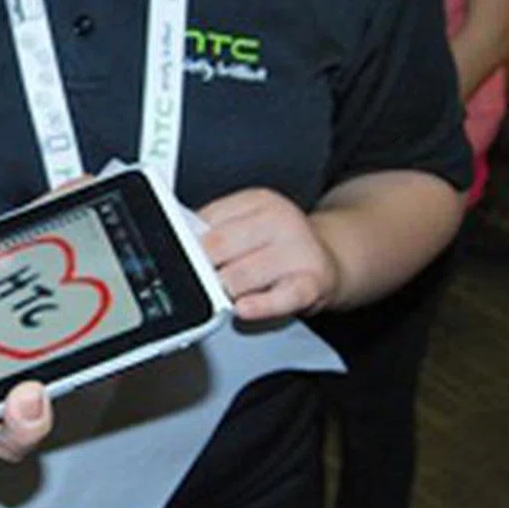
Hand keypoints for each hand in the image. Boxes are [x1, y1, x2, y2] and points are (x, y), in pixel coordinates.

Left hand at [199, 188, 339, 320]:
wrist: (328, 259)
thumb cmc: (278, 247)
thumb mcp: (249, 225)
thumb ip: (216, 230)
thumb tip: (180, 243)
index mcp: (258, 201)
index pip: (207, 219)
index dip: (189, 242)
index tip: (185, 254)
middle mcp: (281, 219)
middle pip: (218, 245)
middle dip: (203, 266)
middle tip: (205, 277)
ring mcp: (298, 250)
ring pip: (239, 275)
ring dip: (226, 290)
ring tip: (231, 291)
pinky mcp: (313, 282)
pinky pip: (280, 297)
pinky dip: (259, 305)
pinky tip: (244, 307)